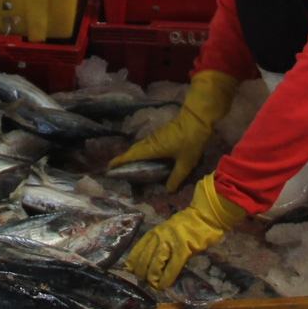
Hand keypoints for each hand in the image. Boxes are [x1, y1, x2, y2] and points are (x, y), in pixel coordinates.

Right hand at [108, 70, 236, 190]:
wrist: (198, 118)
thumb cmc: (191, 140)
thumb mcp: (186, 163)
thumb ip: (176, 177)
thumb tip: (168, 190)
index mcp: (153, 148)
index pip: (132, 155)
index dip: (120, 161)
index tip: (109, 166)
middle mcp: (151, 141)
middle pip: (134, 150)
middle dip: (125, 159)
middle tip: (118, 169)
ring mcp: (156, 135)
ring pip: (141, 146)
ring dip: (134, 154)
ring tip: (131, 165)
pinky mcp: (162, 132)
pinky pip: (148, 143)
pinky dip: (143, 150)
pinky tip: (149, 157)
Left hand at [124, 177, 248, 289]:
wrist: (204, 217)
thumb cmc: (187, 225)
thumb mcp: (168, 231)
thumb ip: (159, 243)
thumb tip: (151, 261)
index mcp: (155, 232)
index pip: (138, 248)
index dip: (133, 261)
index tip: (129, 270)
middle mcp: (159, 237)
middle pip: (144, 258)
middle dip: (142, 273)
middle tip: (143, 282)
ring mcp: (171, 242)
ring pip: (155, 264)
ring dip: (152, 278)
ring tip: (152, 286)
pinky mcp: (184, 249)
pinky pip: (172, 266)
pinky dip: (167, 278)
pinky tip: (164, 285)